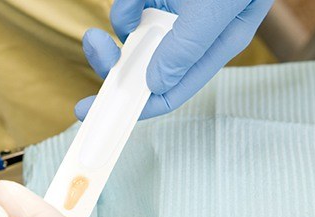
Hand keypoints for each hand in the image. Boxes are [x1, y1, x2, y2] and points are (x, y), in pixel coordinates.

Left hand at [75, 0, 272, 119]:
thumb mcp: (218, 9)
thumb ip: (188, 46)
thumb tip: (155, 84)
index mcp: (212, 48)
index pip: (170, 91)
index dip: (135, 105)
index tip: (97, 108)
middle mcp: (191, 34)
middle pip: (143, 64)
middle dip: (115, 59)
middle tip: (96, 43)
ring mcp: (174, 10)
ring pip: (133, 30)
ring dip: (123, 17)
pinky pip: (133, 4)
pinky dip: (130, 0)